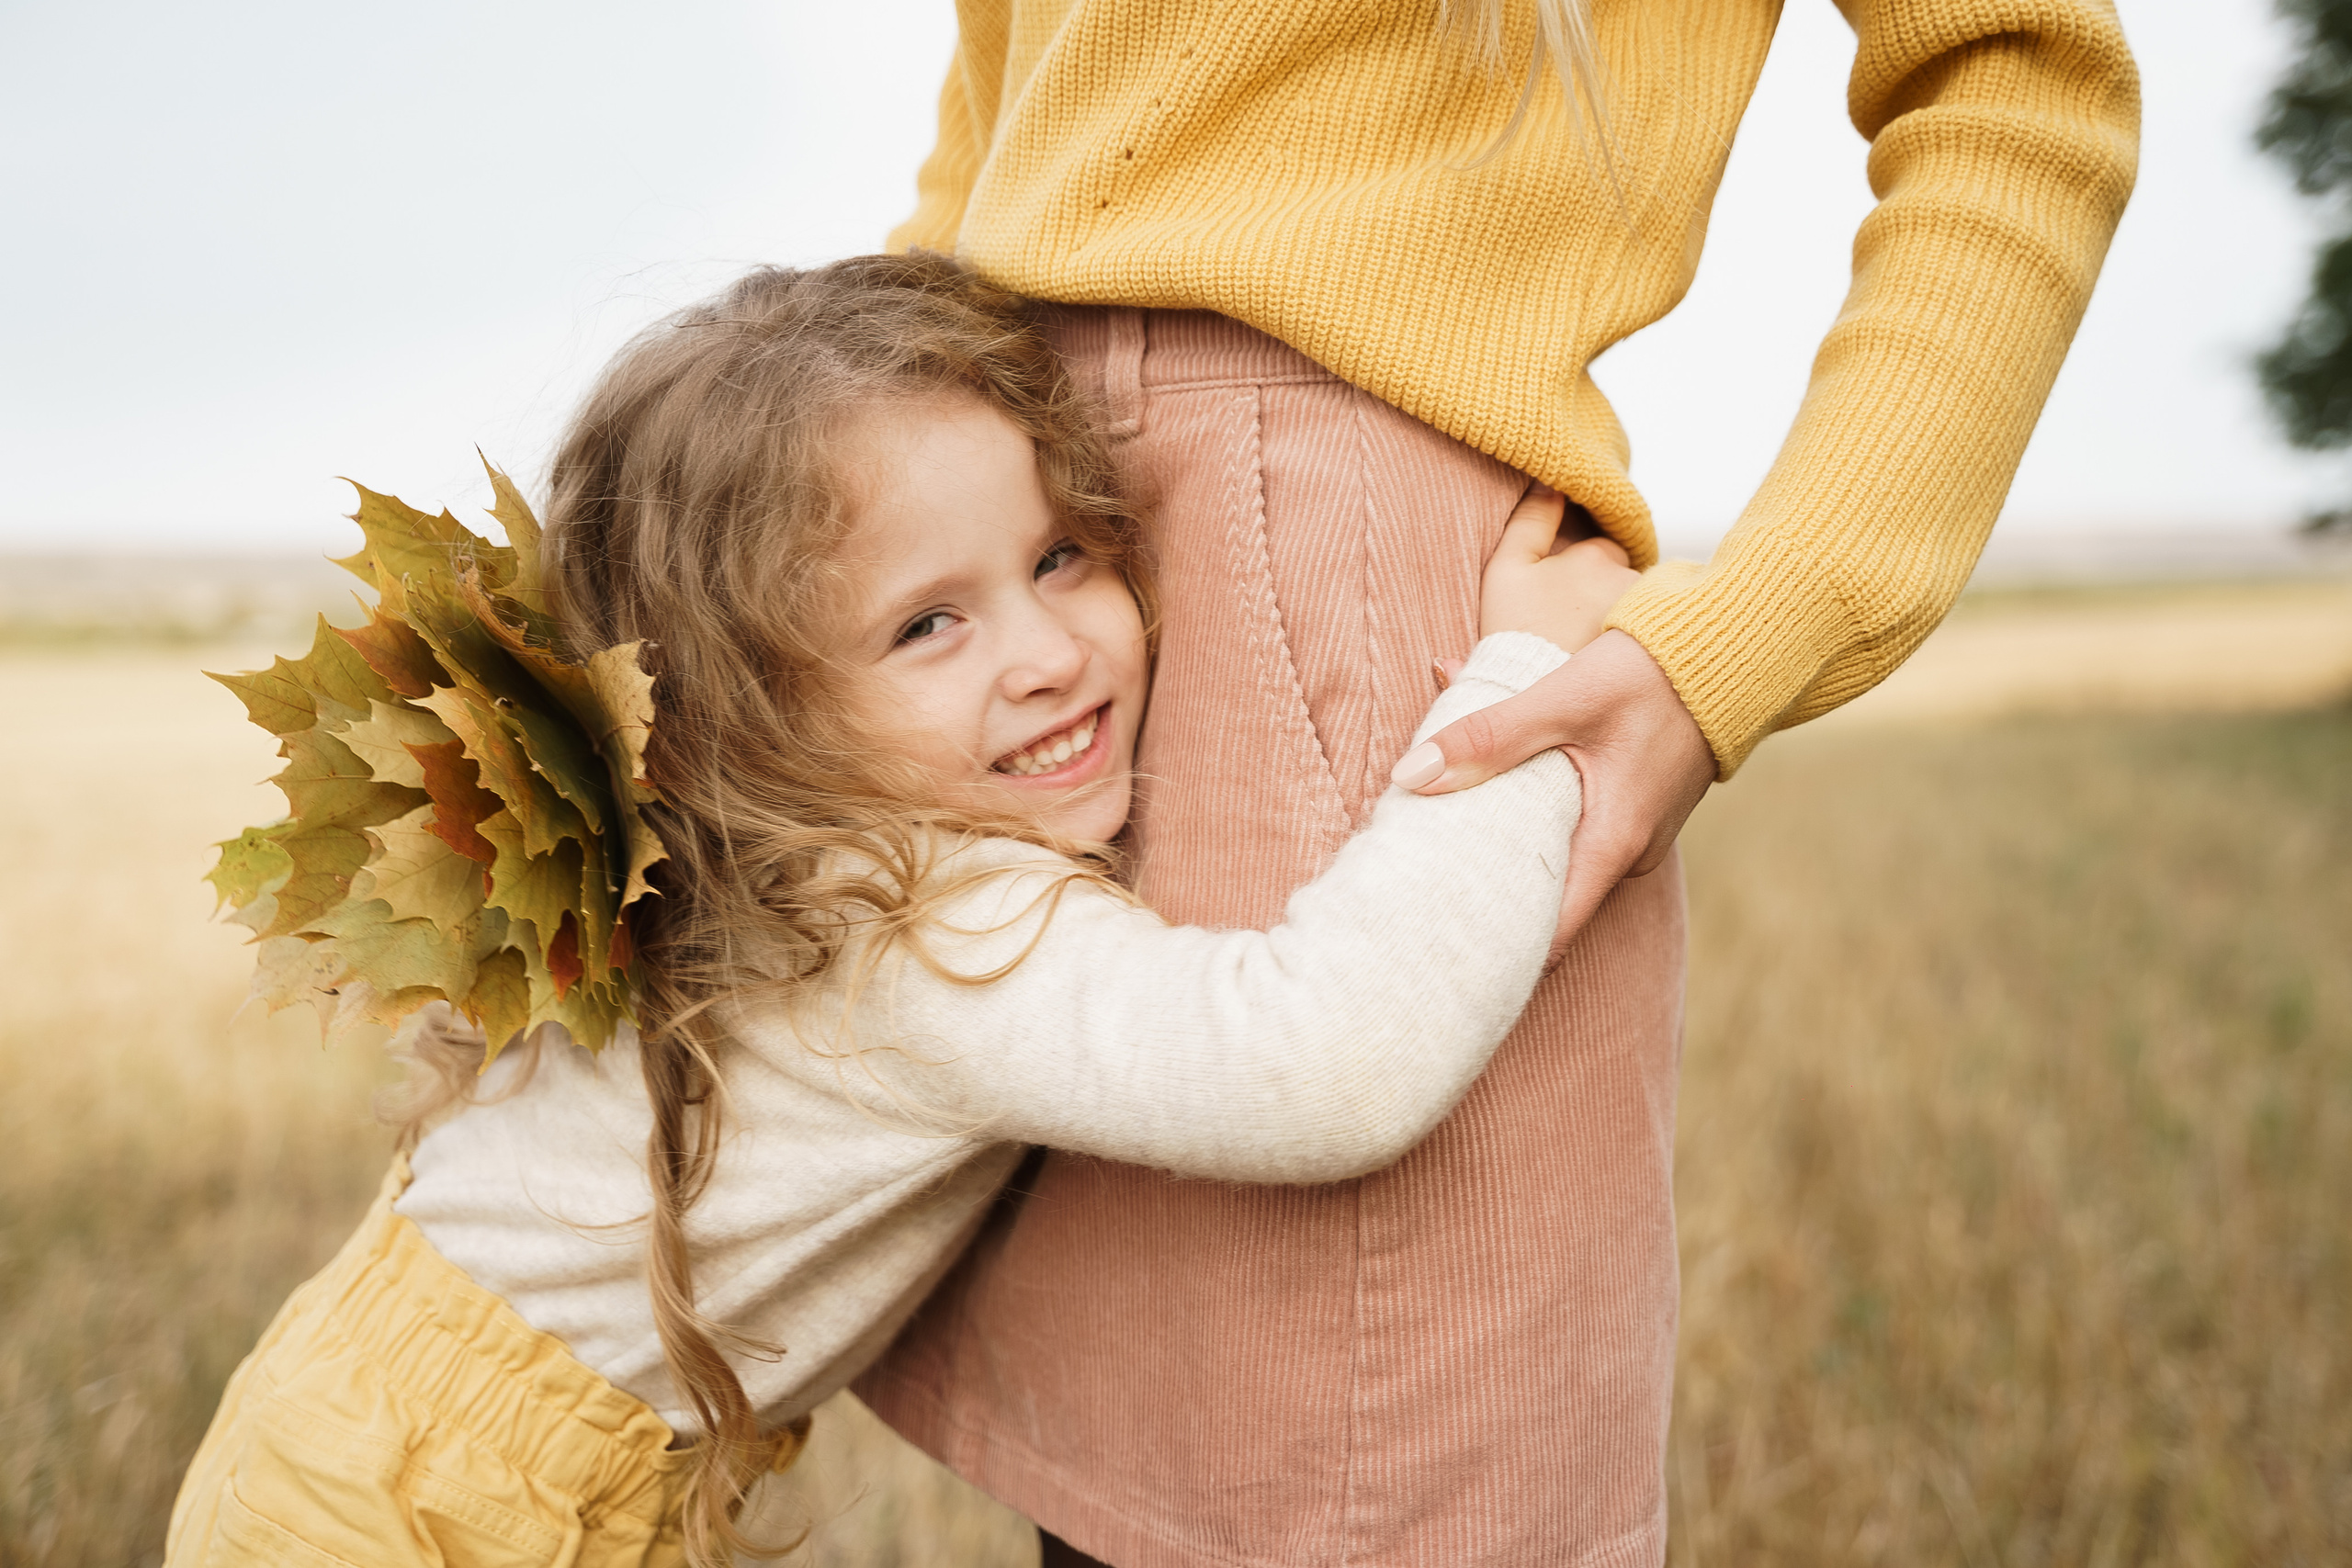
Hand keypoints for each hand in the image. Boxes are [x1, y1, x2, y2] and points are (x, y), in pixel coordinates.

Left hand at [1397, 629, 1714, 960]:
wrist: (1729, 648)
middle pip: (1545, 899)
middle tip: (1423, 881)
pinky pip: (1573, 829)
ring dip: (1505, 839)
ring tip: (1442, 826)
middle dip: (1486, 887)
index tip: (1439, 941)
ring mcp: (1635, 836)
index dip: (1494, 945)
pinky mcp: (1633, 811)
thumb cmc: (1652, 673)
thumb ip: (1487, 738)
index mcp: (1614, 844)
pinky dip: (1531, 813)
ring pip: (1555, 858)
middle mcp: (1629, 854)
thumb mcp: (1561, 699)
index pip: (1549, 934)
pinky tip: (1491, 783)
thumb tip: (1410, 776)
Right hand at [1480, 485, 1641, 652]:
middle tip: (1568, 625)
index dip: (1578, 571)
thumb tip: (1552, 483)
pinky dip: (1630, 647)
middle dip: (1603, 593)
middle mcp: (1631, 583)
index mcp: (1598, 556)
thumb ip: (1532, 519)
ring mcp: (1645, 622)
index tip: (1557, 597)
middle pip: (1623, 579)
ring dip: (1616, 619)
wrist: (1524, 695)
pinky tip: (1601, 664)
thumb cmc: (1512, 631)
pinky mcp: (1652, 656)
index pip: (1602, 550)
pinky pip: (1646, 641)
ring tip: (1581, 647)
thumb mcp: (1507, 568)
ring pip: (1635, 609)